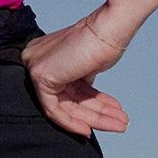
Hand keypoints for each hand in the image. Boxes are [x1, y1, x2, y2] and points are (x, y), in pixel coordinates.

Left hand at [20, 11, 130, 136]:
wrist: (108, 28)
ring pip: (65, 105)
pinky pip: (53, 109)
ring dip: (95, 119)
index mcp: (46, 55)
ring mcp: (36, 66)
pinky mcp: (39, 75)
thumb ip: (78, 81)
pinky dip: (73, 122)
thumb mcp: (87, 66)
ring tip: (121, 125)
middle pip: (67, 98)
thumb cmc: (101, 42)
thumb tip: (82, 100)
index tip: (109, 116)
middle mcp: (36, 59)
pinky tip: (90, 129)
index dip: (88, 107)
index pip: (65, 89)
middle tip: (121, 123)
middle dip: (96, 115)